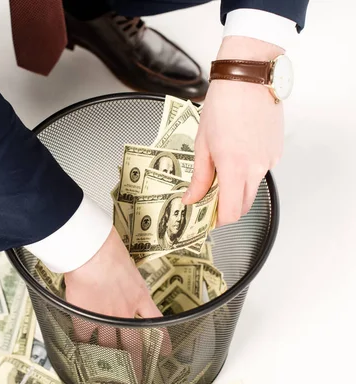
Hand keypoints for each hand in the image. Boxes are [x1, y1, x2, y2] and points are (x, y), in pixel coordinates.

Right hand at [64, 226, 170, 379]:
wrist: (92, 252)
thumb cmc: (108, 248)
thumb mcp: (127, 262)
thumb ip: (127, 275)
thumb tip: (122, 273)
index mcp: (139, 295)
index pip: (156, 322)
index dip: (161, 339)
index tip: (166, 350)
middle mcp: (125, 311)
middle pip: (133, 343)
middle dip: (136, 362)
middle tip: (139, 376)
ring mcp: (105, 316)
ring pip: (110, 346)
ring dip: (110, 361)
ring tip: (111, 374)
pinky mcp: (85, 316)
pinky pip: (84, 337)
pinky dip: (82, 346)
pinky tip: (82, 354)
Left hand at [182, 36, 284, 225]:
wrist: (247, 79)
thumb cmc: (222, 105)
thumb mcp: (202, 144)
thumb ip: (199, 177)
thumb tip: (191, 199)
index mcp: (233, 167)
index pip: (231, 212)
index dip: (217, 221)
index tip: (205, 218)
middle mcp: (255, 167)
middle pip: (243, 205)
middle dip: (226, 209)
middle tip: (208, 201)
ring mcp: (269, 160)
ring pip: (252, 188)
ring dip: (237, 189)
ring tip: (219, 173)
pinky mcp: (276, 151)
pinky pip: (261, 171)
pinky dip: (247, 172)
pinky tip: (235, 155)